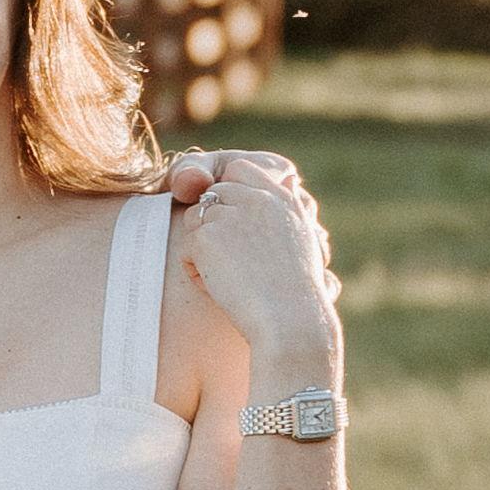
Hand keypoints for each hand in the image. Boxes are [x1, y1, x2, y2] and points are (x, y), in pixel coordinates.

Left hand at [166, 143, 342, 380]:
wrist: (290, 320)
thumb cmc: (297, 290)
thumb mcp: (302, 237)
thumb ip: (290, 205)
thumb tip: (289, 178)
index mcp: (280, 197)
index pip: (240, 169)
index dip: (228, 190)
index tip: (232, 224)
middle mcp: (255, 198)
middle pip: (212, 195)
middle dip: (213, 226)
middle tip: (234, 263)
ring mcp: (230, 215)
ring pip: (195, 220)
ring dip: (204, 250)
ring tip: (230, 278)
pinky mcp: (207, 236)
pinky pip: (187, 248)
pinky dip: (197, 272)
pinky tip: (220, 288)